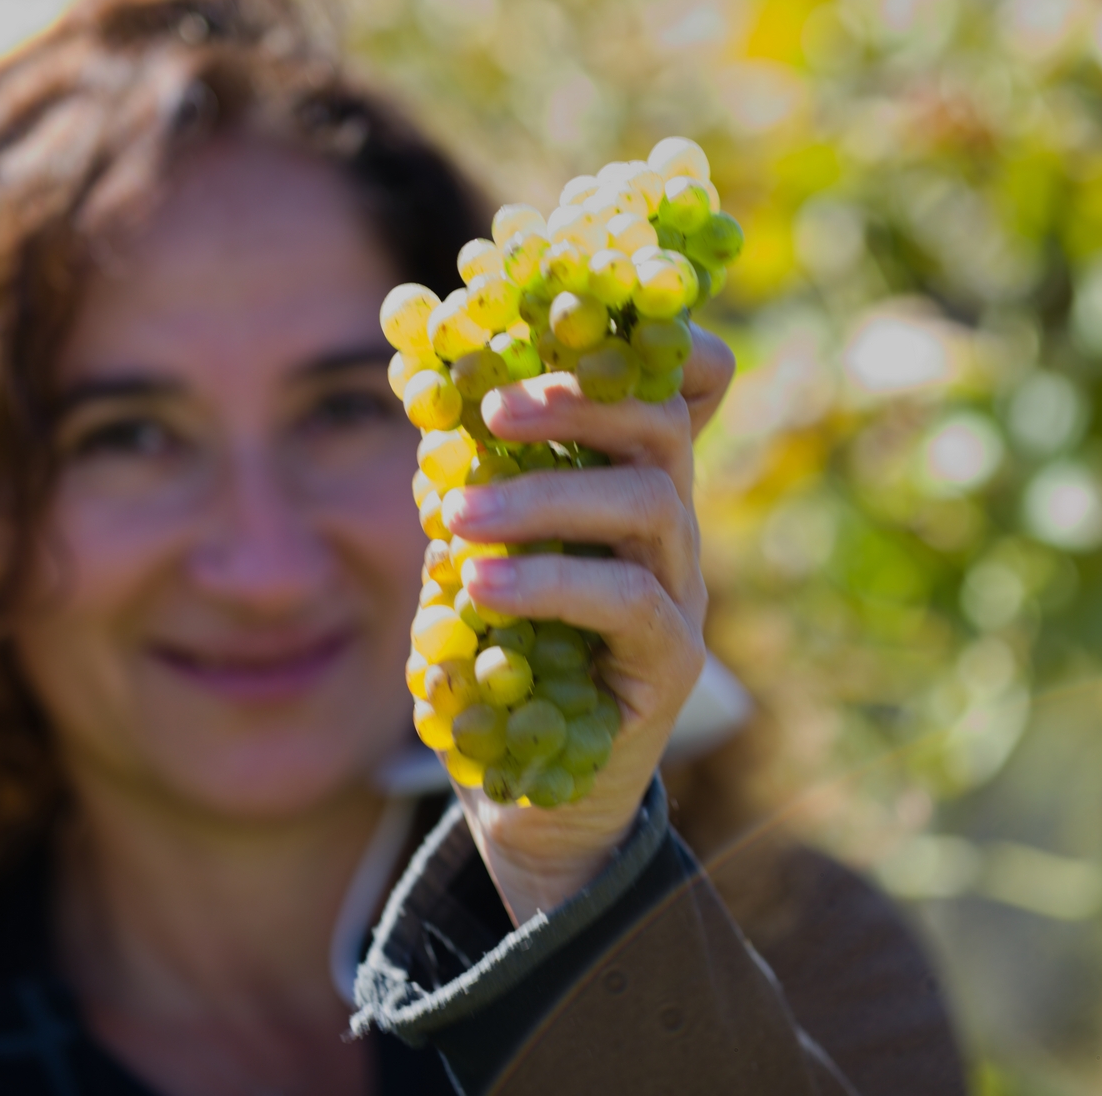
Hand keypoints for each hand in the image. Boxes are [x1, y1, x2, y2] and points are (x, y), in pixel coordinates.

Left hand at [438, 324, 735, 922]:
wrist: (523, 791)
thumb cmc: (496, 654)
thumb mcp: (467, 547)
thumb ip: (460, 471)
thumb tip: (417, 372)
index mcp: (626, 478)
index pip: (684, 383)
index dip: (653, 333)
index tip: (570, 312)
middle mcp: (668, 524)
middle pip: (662, 423)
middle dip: (578, 397)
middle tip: (493, 408)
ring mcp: (678, 592)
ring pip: (649, 504)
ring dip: (546, 496)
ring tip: (456, 518)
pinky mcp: (670, 666)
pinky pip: (630, 602)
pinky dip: (549, 582)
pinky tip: (477, 586)